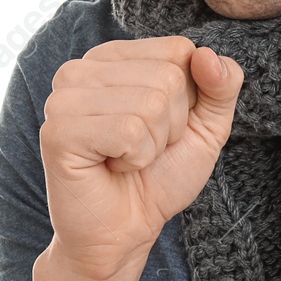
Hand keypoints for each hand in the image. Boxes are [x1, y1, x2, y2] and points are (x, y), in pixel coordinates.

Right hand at [39, 36, 243, 280]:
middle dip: (171, 125)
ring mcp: (64, 97)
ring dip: (153, 145)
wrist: (126, 231)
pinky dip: (135, 159)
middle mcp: (82, 68)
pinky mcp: (59, 130)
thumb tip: (207, 54)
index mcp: (113, 57)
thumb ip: (221, 85)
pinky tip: (111, 168)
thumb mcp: (206, 126)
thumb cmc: (160, 176)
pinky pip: (129, 132)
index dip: (187, 98)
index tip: (161, 126)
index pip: (179, 50)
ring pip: (151, 103)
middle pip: (168, 77)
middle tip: (141, 149)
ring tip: (126, 159)